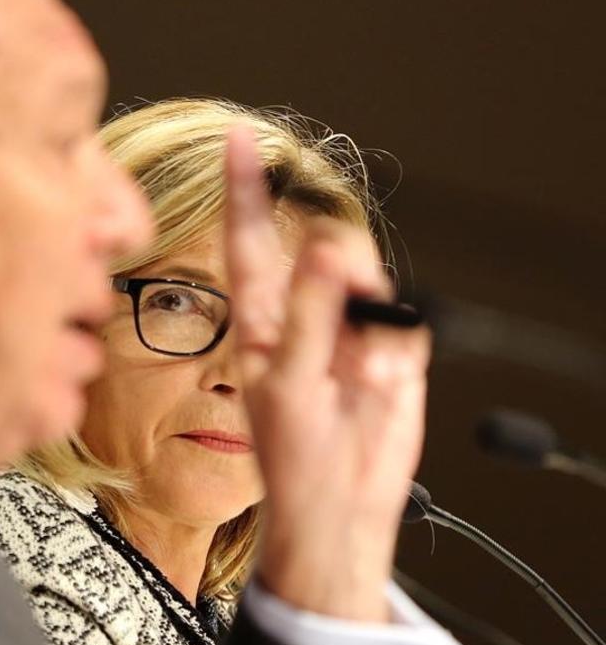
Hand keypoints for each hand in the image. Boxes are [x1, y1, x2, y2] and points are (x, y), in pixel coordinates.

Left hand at [224, 125, 429, 621]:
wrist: (340, 505)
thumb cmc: (293, 456)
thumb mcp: (290, 384)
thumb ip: (309, 314)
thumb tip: (325, 248)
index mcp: (262, 319)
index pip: (251, 240)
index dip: (246, 191)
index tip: (239, 139)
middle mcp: (305, 315)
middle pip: (327, 252)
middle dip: (342, 270)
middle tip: (345, 303)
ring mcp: (349, 331)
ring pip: (372, 283)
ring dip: (373, 322)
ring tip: (359, 376)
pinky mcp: (390, 352)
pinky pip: (405, 327)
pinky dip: (397, 356)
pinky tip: (378, 387)